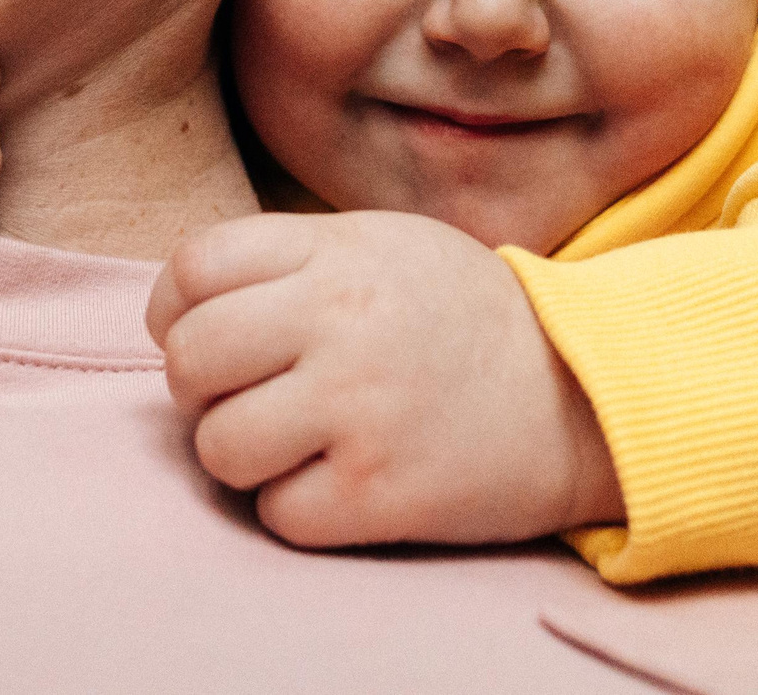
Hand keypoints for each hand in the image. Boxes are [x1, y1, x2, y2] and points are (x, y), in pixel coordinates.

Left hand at [145, 210, 624, 547]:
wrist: (581, 392)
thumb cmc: (463, 317)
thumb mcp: (383, 244)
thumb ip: (290, 259)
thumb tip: (182, 303)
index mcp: (337, 253)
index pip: (193, 269)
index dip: (176, 310)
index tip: (207, 333)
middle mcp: (341, 322)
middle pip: (190, 360)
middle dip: (201, 388)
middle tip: (248, 393)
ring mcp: (359, 409)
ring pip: (218, 446)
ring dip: (244, 454)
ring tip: (297, 440)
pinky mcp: (379, 493)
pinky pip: (276, 514)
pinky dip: (297, 507)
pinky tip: (342, 479)